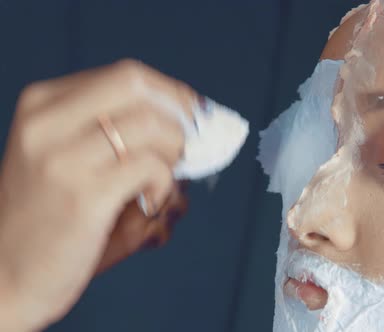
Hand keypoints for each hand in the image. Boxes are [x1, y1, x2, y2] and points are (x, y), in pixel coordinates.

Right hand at [0, 59, 193, 330]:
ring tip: (161, 181)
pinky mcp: (83, 197)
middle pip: (139, 86)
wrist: (5, 276)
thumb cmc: (50, 216)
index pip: (127, 75)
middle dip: (177, 115)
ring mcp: (62, 159)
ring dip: (174, 154)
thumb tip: (188, 117)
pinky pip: (151, 168)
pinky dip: (165, 184)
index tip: (192, 115)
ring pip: (151, 125)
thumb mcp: (66, 155)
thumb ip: (116, 129)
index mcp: (42, 104)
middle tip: (185, 146)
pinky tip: (149, 203)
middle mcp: (46, 123)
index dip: (172, 94)